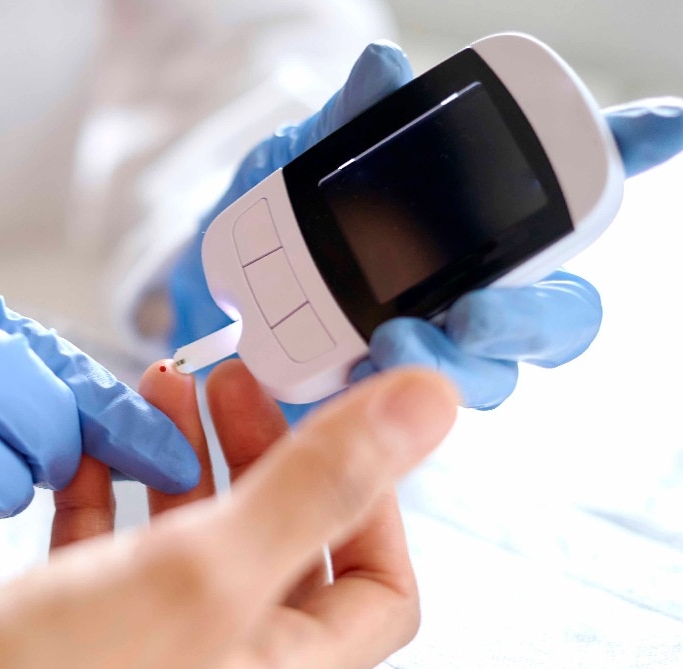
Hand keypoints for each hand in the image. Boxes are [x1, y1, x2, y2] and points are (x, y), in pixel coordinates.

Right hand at [0, 360, 457, 668]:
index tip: (329, 420)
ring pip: (191, 537)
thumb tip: (426, 407)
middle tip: (233, 383)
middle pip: (280, 546)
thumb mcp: (203, 572)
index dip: (370, 498)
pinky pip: (111, 547)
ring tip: (161, 388)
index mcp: (281, 667)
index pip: (379, 589)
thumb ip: (315, 485)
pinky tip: (90, 441)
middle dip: (262, 451)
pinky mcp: (76, 628)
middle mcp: (224, 659)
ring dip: (182, 456)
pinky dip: (108, 486)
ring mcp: (150, 644)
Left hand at [169, 41, 682, 413]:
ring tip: (391, 345)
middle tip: (475, 310)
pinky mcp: (388, 402)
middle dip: (530, 318)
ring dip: (455, 366)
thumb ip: (349, 124)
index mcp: (480, 224)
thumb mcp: (304, 163)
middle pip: (557, 316)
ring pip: (492, 377)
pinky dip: (386, 398)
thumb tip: (383, 69)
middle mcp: (479, 290)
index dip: (627, 157)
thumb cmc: (277, 221)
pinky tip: (348, 379)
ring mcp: (439, 349)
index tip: (662, 128)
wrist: (213, 292)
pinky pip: (411, 416)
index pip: (571, 194)